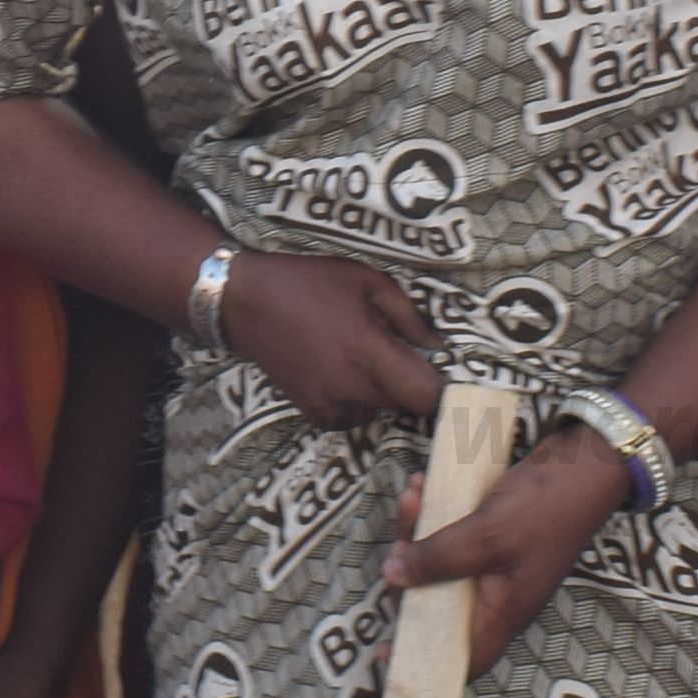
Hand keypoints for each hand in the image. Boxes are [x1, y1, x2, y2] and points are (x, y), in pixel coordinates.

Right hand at [217, 250, 442, 429]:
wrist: (243, 301)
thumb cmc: (308, 282)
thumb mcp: (367, 280)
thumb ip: (409, 316)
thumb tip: (437, 348)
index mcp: (369, 351)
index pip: (426, 396)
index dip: (445, 393)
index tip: (453, 380)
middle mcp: (352, 386)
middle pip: (406, 405)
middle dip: (413, 383)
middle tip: (403, 354)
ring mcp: (330, 404)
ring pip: (381, 411)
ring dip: (386, 391)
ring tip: (366, 357)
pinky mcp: (313, 413)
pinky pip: (354, 417)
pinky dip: (359, 400)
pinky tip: (344, 370)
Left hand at [384, 427, 628, 677]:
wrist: (588, 461)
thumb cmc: (547, 505)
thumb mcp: (487, 534)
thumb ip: (439, 559)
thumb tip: (392, 577)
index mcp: (502, 611)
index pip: (461, 656)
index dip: (423, 660)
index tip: (382, 652)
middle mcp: (496, 595)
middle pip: (436, 604)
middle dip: (408, 575)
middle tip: (400, 541)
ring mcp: (492, 566)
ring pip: (437, 566)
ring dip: (416, 535)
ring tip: (411, 497)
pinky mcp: (489, 538)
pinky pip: (449, 538)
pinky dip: (432, 518)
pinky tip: (422, 487)